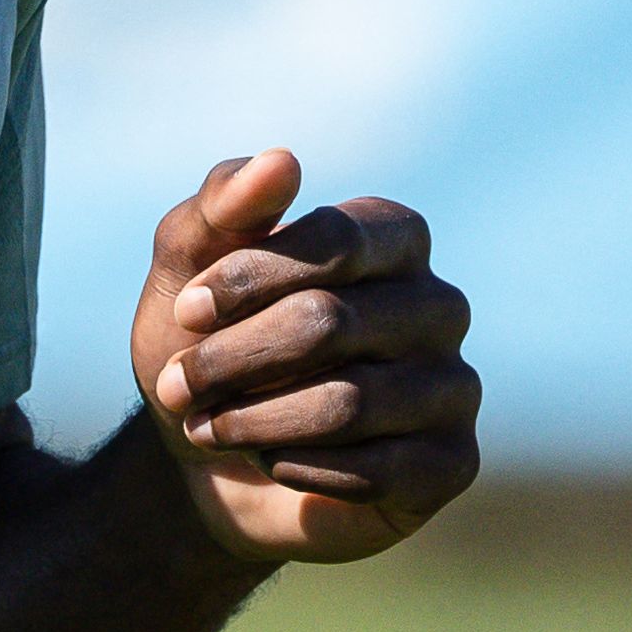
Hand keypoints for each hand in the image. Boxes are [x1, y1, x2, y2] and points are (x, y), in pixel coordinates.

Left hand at [129, 151, 479, 564]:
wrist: (206, 458)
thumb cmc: (208, 342)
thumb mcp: (187, 269)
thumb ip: (222, 208)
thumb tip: (282, 160)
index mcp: (393, 237)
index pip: (335, 241)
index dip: (248, 277)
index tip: (184, 310)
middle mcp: (439, 305)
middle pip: (332, 323)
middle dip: (233, 359)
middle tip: (176, 386)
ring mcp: (454, 386)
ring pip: (349, 404)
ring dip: (254, 421)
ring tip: (207, 428)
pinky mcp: (452, 463)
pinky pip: (375, 471)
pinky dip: (298, 467)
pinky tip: (270, 462)